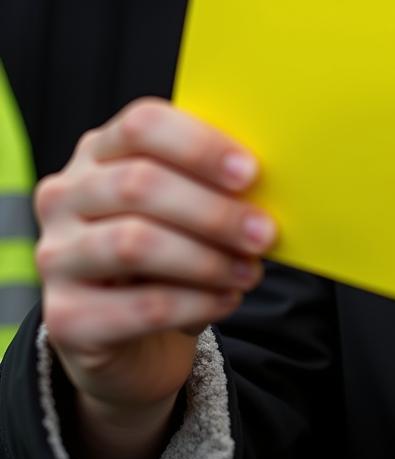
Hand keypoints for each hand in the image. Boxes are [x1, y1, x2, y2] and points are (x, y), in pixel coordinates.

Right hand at [34, 98, 275, 458]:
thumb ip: (214, 182)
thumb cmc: (170, 249)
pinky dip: (196, 303)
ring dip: (207, 258)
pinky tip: (226, 300)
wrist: (129, 332)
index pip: (142, 125)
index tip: (250, 172)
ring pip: (136, 243)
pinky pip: (139, 307)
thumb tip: (274, 180)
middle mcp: (66, 194)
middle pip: (140, 184)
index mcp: (101, 150)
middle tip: (263, 232)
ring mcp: (56, 255)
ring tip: (249, 271)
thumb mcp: (188, 204)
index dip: (199, 146)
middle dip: (214, 210)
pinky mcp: (63, 317)